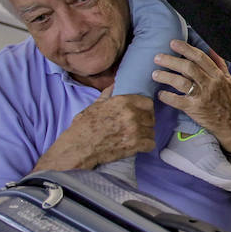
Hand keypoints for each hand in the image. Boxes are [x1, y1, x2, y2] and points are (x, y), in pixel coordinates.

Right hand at [34, 88, 153, 170]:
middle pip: (151, 117)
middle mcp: (131, 114)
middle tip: (138, 126)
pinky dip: (146, 145)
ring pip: (151, 131)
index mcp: (123, 101)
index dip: (145, 108)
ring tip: (137, 136)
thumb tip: (114, 85)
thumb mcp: (95, 105)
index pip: (147, 102)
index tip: (141, 113)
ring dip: (146, 134)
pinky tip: (138, 145)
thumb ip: (108, 94)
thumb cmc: (84, 126)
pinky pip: (150, 144)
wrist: (79, 147)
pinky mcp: (135, 145)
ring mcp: (135, 130)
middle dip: (146, 122)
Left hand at [153, 39, 230, 152]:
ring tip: (155, 74)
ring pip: (181, 82)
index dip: (186, 49)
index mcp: (218, 75)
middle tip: (158, 57)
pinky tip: (160, 94)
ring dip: (165, 76)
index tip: (173, 43)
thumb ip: (220, 64)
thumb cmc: (228, 101)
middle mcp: (210, 84)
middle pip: (188, 67)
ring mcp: (202, 96)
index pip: (200, 58)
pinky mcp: (194, 109)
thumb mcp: (229, 80)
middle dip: (171, 60)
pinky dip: (167, 96)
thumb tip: (211, 49)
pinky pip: (177, 101)